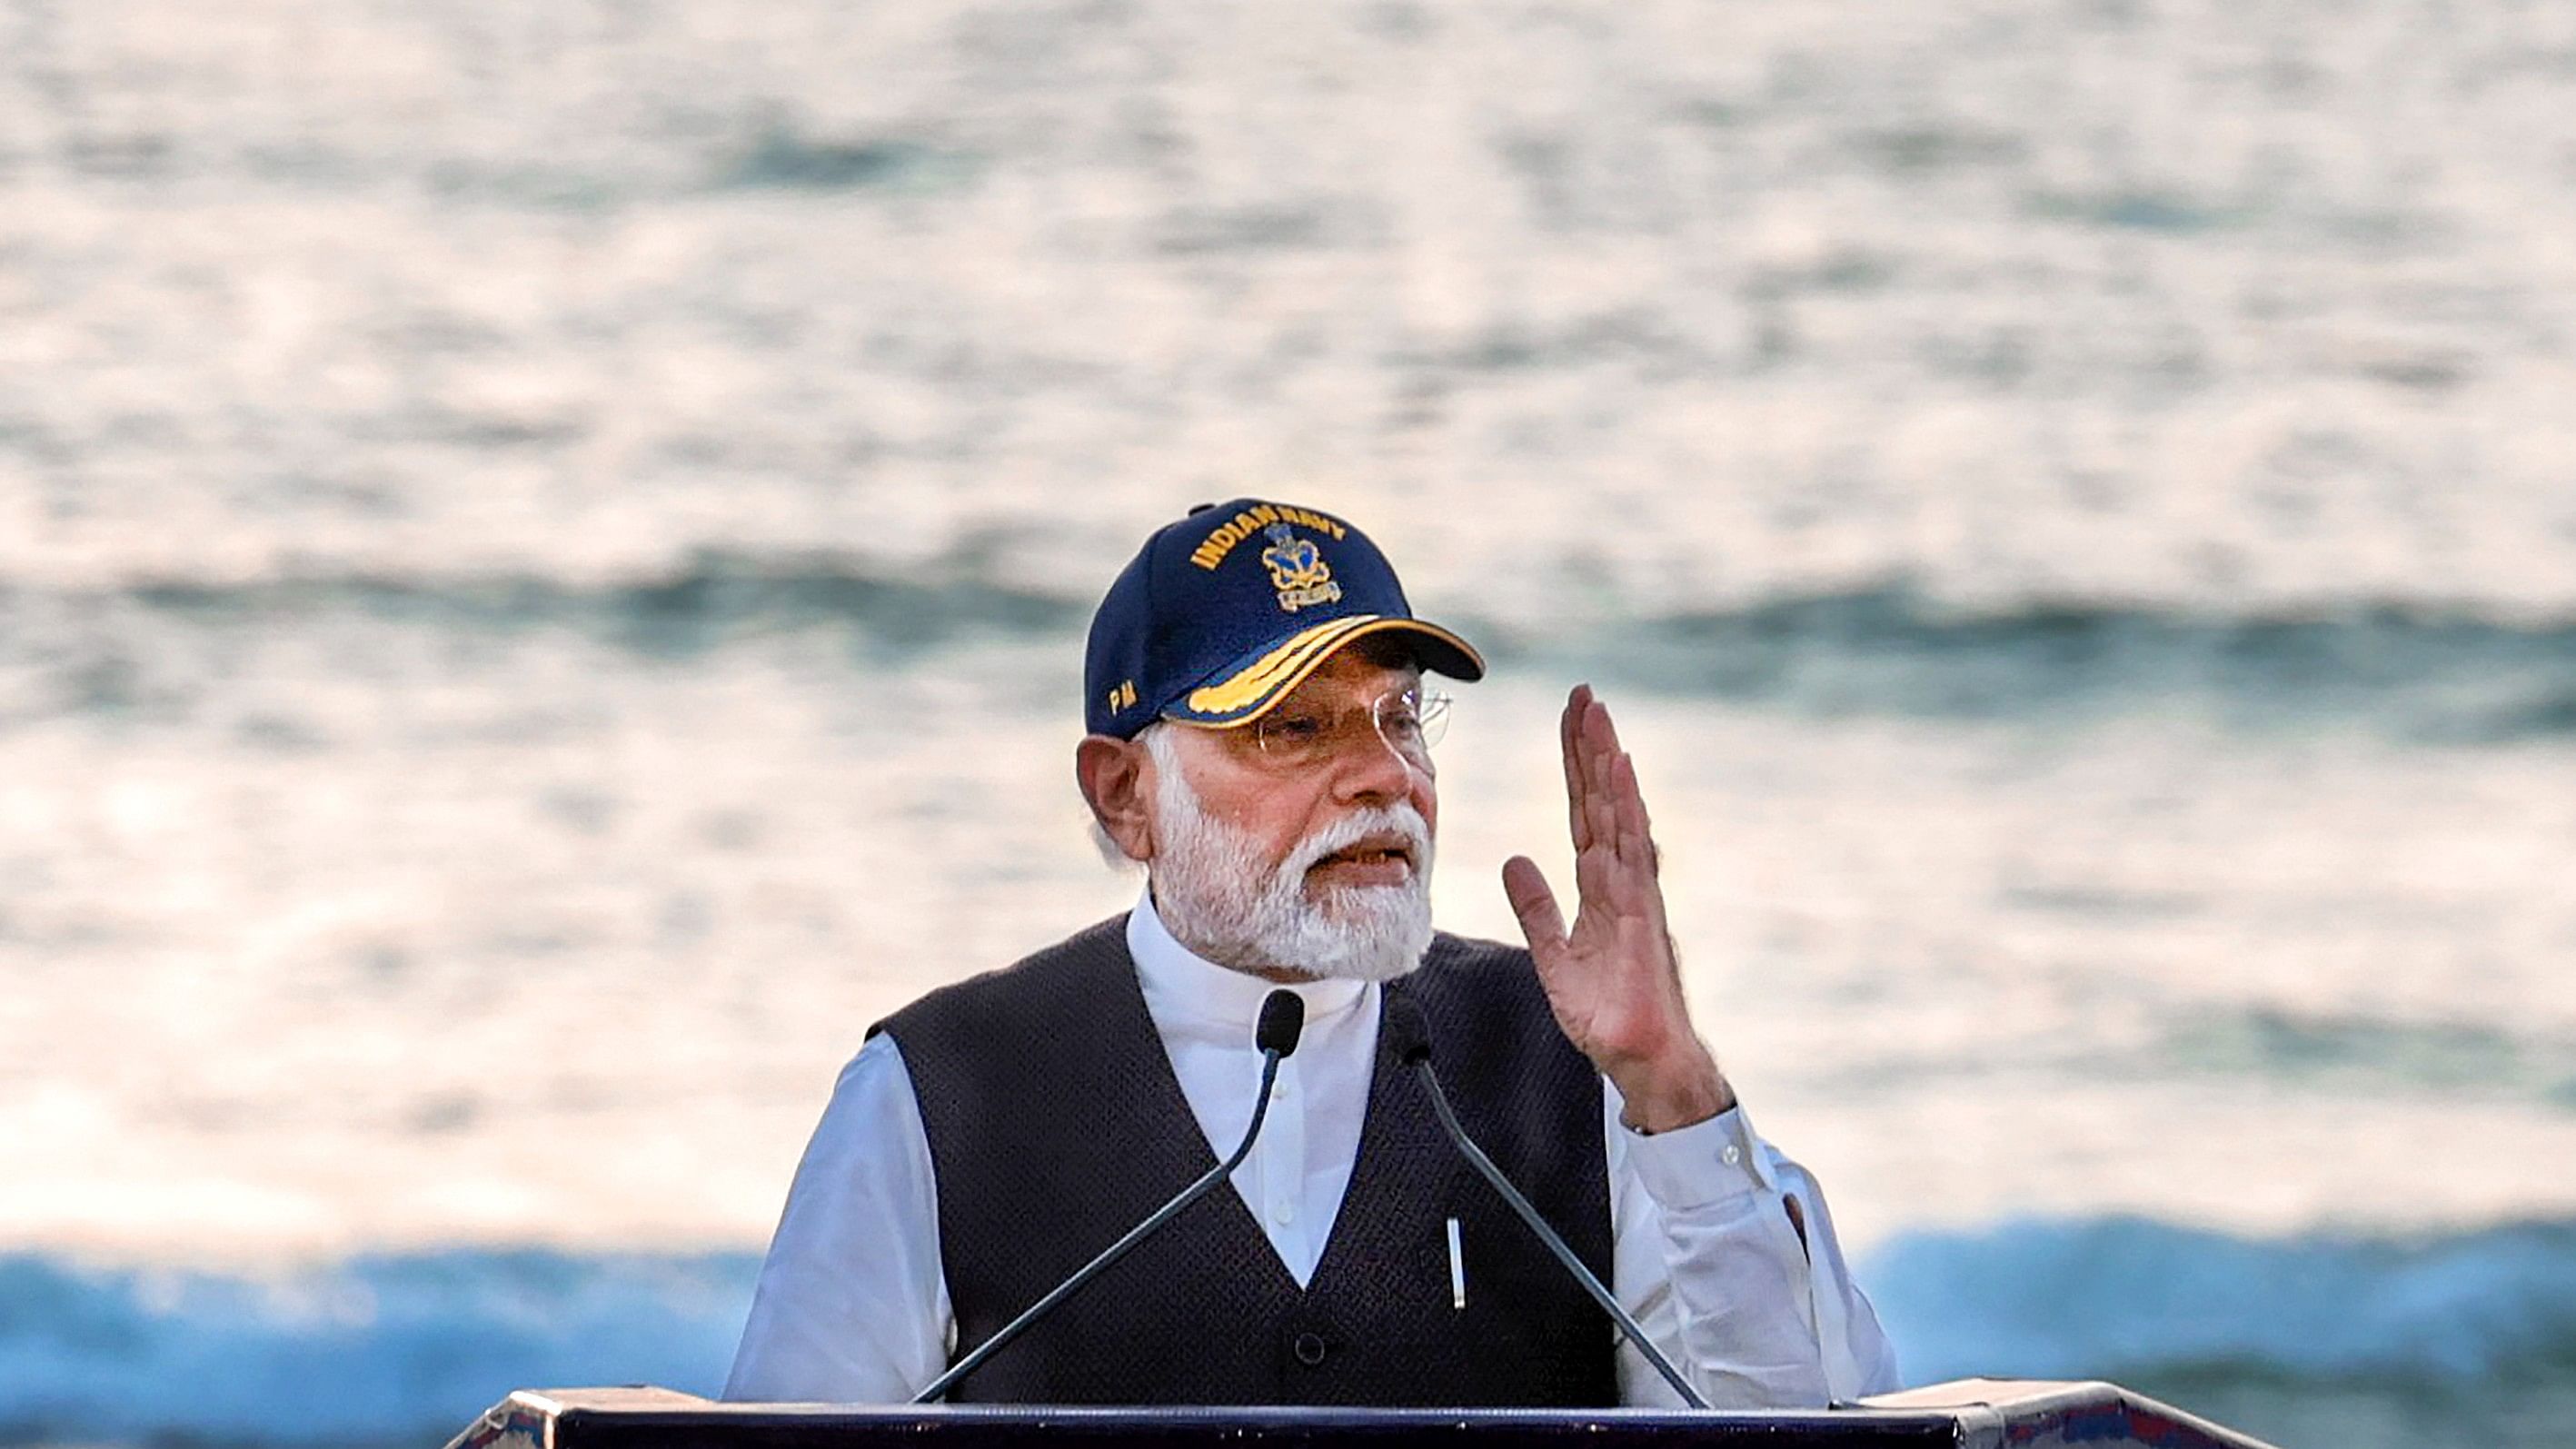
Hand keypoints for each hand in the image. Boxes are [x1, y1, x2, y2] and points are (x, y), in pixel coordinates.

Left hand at [1502, 685, 1734, 1132]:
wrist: (1637, 1056)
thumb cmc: (1606, 1012)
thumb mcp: (1554, 955)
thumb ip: (1537, 908)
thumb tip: (1515, 862)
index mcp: (1599, 885)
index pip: (1584, 811)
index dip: (1575, 767)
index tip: (1569, 722)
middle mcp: (1620, 877)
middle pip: (1603, 799)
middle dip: (1591, 747)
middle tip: (1583, 694)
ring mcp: (1634, 889)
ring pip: (1619, 811)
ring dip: (1608, 761)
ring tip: (1598, 713)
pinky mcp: (1641, 909)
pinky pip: (1632, 846)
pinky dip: (1627, 804)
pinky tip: (1620, 769)